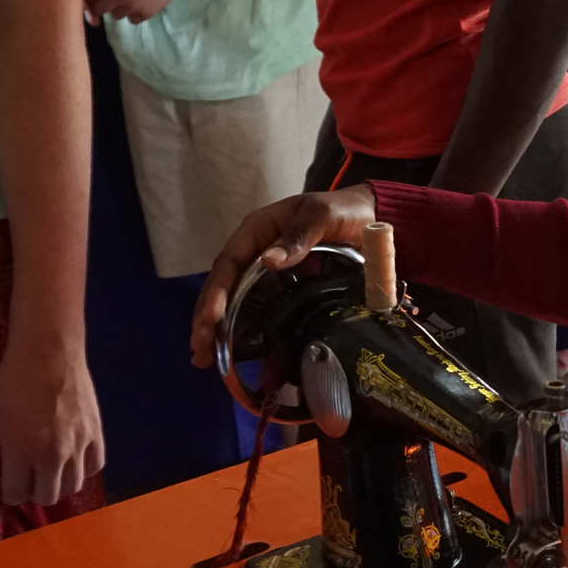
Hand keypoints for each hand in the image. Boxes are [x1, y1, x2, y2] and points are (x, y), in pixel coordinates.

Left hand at [0, 331, 103, 506]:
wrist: (48, 352)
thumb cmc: (13, 380)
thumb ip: (7, 447)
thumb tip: (13, 463)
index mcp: (21, 452)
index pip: (16, 493)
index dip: (10, 492)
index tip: (10, 486)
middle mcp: (52, 456)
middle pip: (48, 497)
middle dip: (36, 492)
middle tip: (31, 481)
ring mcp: (78, 446)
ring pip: (74, 486)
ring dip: (61, 483)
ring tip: (53, 472)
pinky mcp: (96, 433)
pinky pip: (95, 466)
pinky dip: (83, 469)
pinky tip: (75, 461)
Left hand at [85, 0, 190, 23]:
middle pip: (99, 9)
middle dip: (100, 6)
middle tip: (106, 2)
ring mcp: (132, 6)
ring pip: (116, 15)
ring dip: (118, 9)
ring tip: (127, 1)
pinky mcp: (145, 14)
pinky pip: (133, 20)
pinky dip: (134, 14)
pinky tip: (139, 5)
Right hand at [188, 183, 378, 365]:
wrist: (368, 215)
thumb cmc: (342, 210)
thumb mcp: (322, 215)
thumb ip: (298, 236)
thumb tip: (268, 261)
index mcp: (258, 230)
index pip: (229, 262)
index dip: (217, 291)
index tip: (211, 317)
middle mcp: (255, 251)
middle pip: (223, 285)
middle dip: (207, 317)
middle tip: (199, 348)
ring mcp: (266, 271)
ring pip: (233, 300)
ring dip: (217, 328)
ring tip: (203, 357)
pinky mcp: (281, 287)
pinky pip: (256, 307)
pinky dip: (241, 327)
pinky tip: (230, 351)